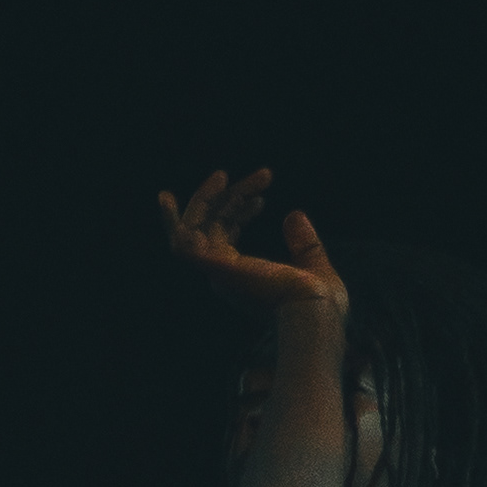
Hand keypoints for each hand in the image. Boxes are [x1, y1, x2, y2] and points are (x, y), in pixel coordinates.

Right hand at [154, 161, 345, 323]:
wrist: (316, 312)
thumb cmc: (320, 304)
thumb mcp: (314, 266)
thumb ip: (304, 244)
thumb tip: (295, 215)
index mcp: (244, 276)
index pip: (225, 235)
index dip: (238, 211)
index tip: (262, 196)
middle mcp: (226, 275)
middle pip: (212, 225)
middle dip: (231, 195)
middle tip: (265, 175)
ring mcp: (218, 271)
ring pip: (195, 227)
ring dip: (205, 198)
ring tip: (223, 175)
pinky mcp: (215, 266)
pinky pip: (180, 243)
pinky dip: (171, 221)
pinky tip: (166, 198)